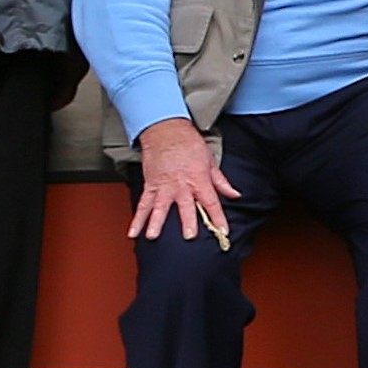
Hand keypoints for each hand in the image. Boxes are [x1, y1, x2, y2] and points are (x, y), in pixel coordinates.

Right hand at [127, 117, 239, 241]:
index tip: (223, 231)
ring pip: (159, 207)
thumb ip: (221, 182)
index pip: (211, 202)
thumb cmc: (189, 144)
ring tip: (152, 236)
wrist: (167, 131)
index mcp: (199, 180)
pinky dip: (137, 219)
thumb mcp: (210, 161)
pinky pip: (143, 204)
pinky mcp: (150, 185)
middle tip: (188, 237)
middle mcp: (181, 185)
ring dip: (155, 222)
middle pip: (186, 207)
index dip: (218, 217)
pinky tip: (133, 232)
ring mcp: (164, 186)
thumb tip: (234, 194)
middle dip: (188, 222)